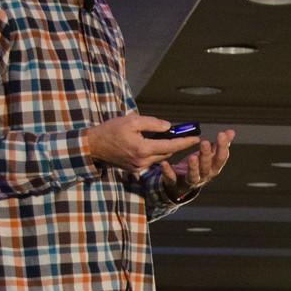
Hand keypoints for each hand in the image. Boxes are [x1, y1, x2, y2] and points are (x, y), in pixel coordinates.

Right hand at [84, 114, 198, 171]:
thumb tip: (168, 126)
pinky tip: (155, 143)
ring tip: (170, 137)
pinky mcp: (134, 169)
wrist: (92, 146)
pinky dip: (156, 152)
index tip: (197, 138)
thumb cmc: (111, 130)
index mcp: (143, 149)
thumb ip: (152, 123)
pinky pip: (151, 160)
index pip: (171, 145)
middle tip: (185, 134)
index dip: (185, 142)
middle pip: (167, 153)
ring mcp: (138, 167)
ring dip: (166, 148)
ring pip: (160, 157)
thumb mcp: (132, 120)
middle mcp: (143, 161)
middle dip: (177, 144)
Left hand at [159, 128, 235, 199]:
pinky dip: (168, 172)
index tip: (221, 134)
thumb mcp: (210, 156)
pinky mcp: (175, 183)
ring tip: (192, 157)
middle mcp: (203, 176)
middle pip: (207, 167)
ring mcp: (189, 181)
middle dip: (207, 156)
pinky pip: (171, 178)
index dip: (223, 147)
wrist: (182, 186)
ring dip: (193, 167)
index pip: (221, 159)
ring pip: (193, 176)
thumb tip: (231, 132)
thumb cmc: (198, 167)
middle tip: (205, 143)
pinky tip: (164, 163)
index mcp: (213, 168)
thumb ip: (219, 145)